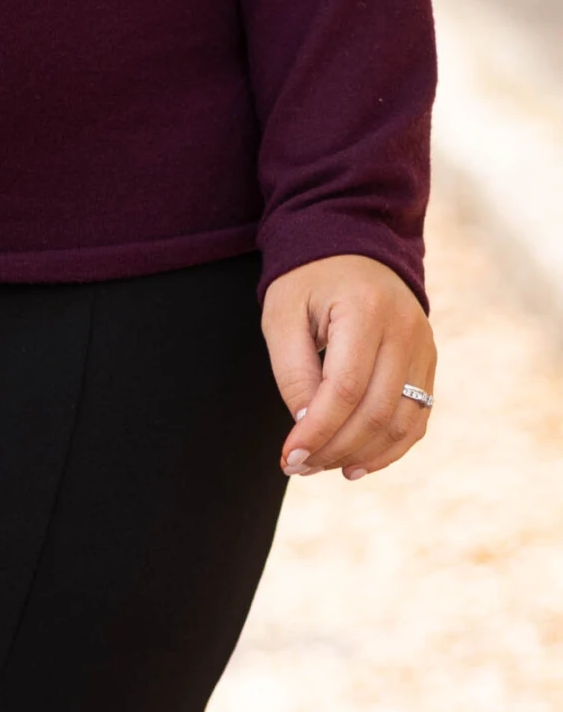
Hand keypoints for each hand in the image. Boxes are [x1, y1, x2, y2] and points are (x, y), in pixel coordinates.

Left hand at [261, 255, 435, 482]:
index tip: (289, 456)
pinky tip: (357, 464)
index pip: (344, 389)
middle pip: (376, 411)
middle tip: (299, 466)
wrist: (349, 244)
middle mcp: (405, 330)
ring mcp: (424, 346)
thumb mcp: (282, 315)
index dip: (318, 431)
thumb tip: (307, 428)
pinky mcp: (428, 360)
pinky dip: (390, 448)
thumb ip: (293, 372)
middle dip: (335, 448)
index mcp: (365, 310)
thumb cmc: (307, 280)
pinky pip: (417, 417)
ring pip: (401, 422)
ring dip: (362, 454)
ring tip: (323, 466)